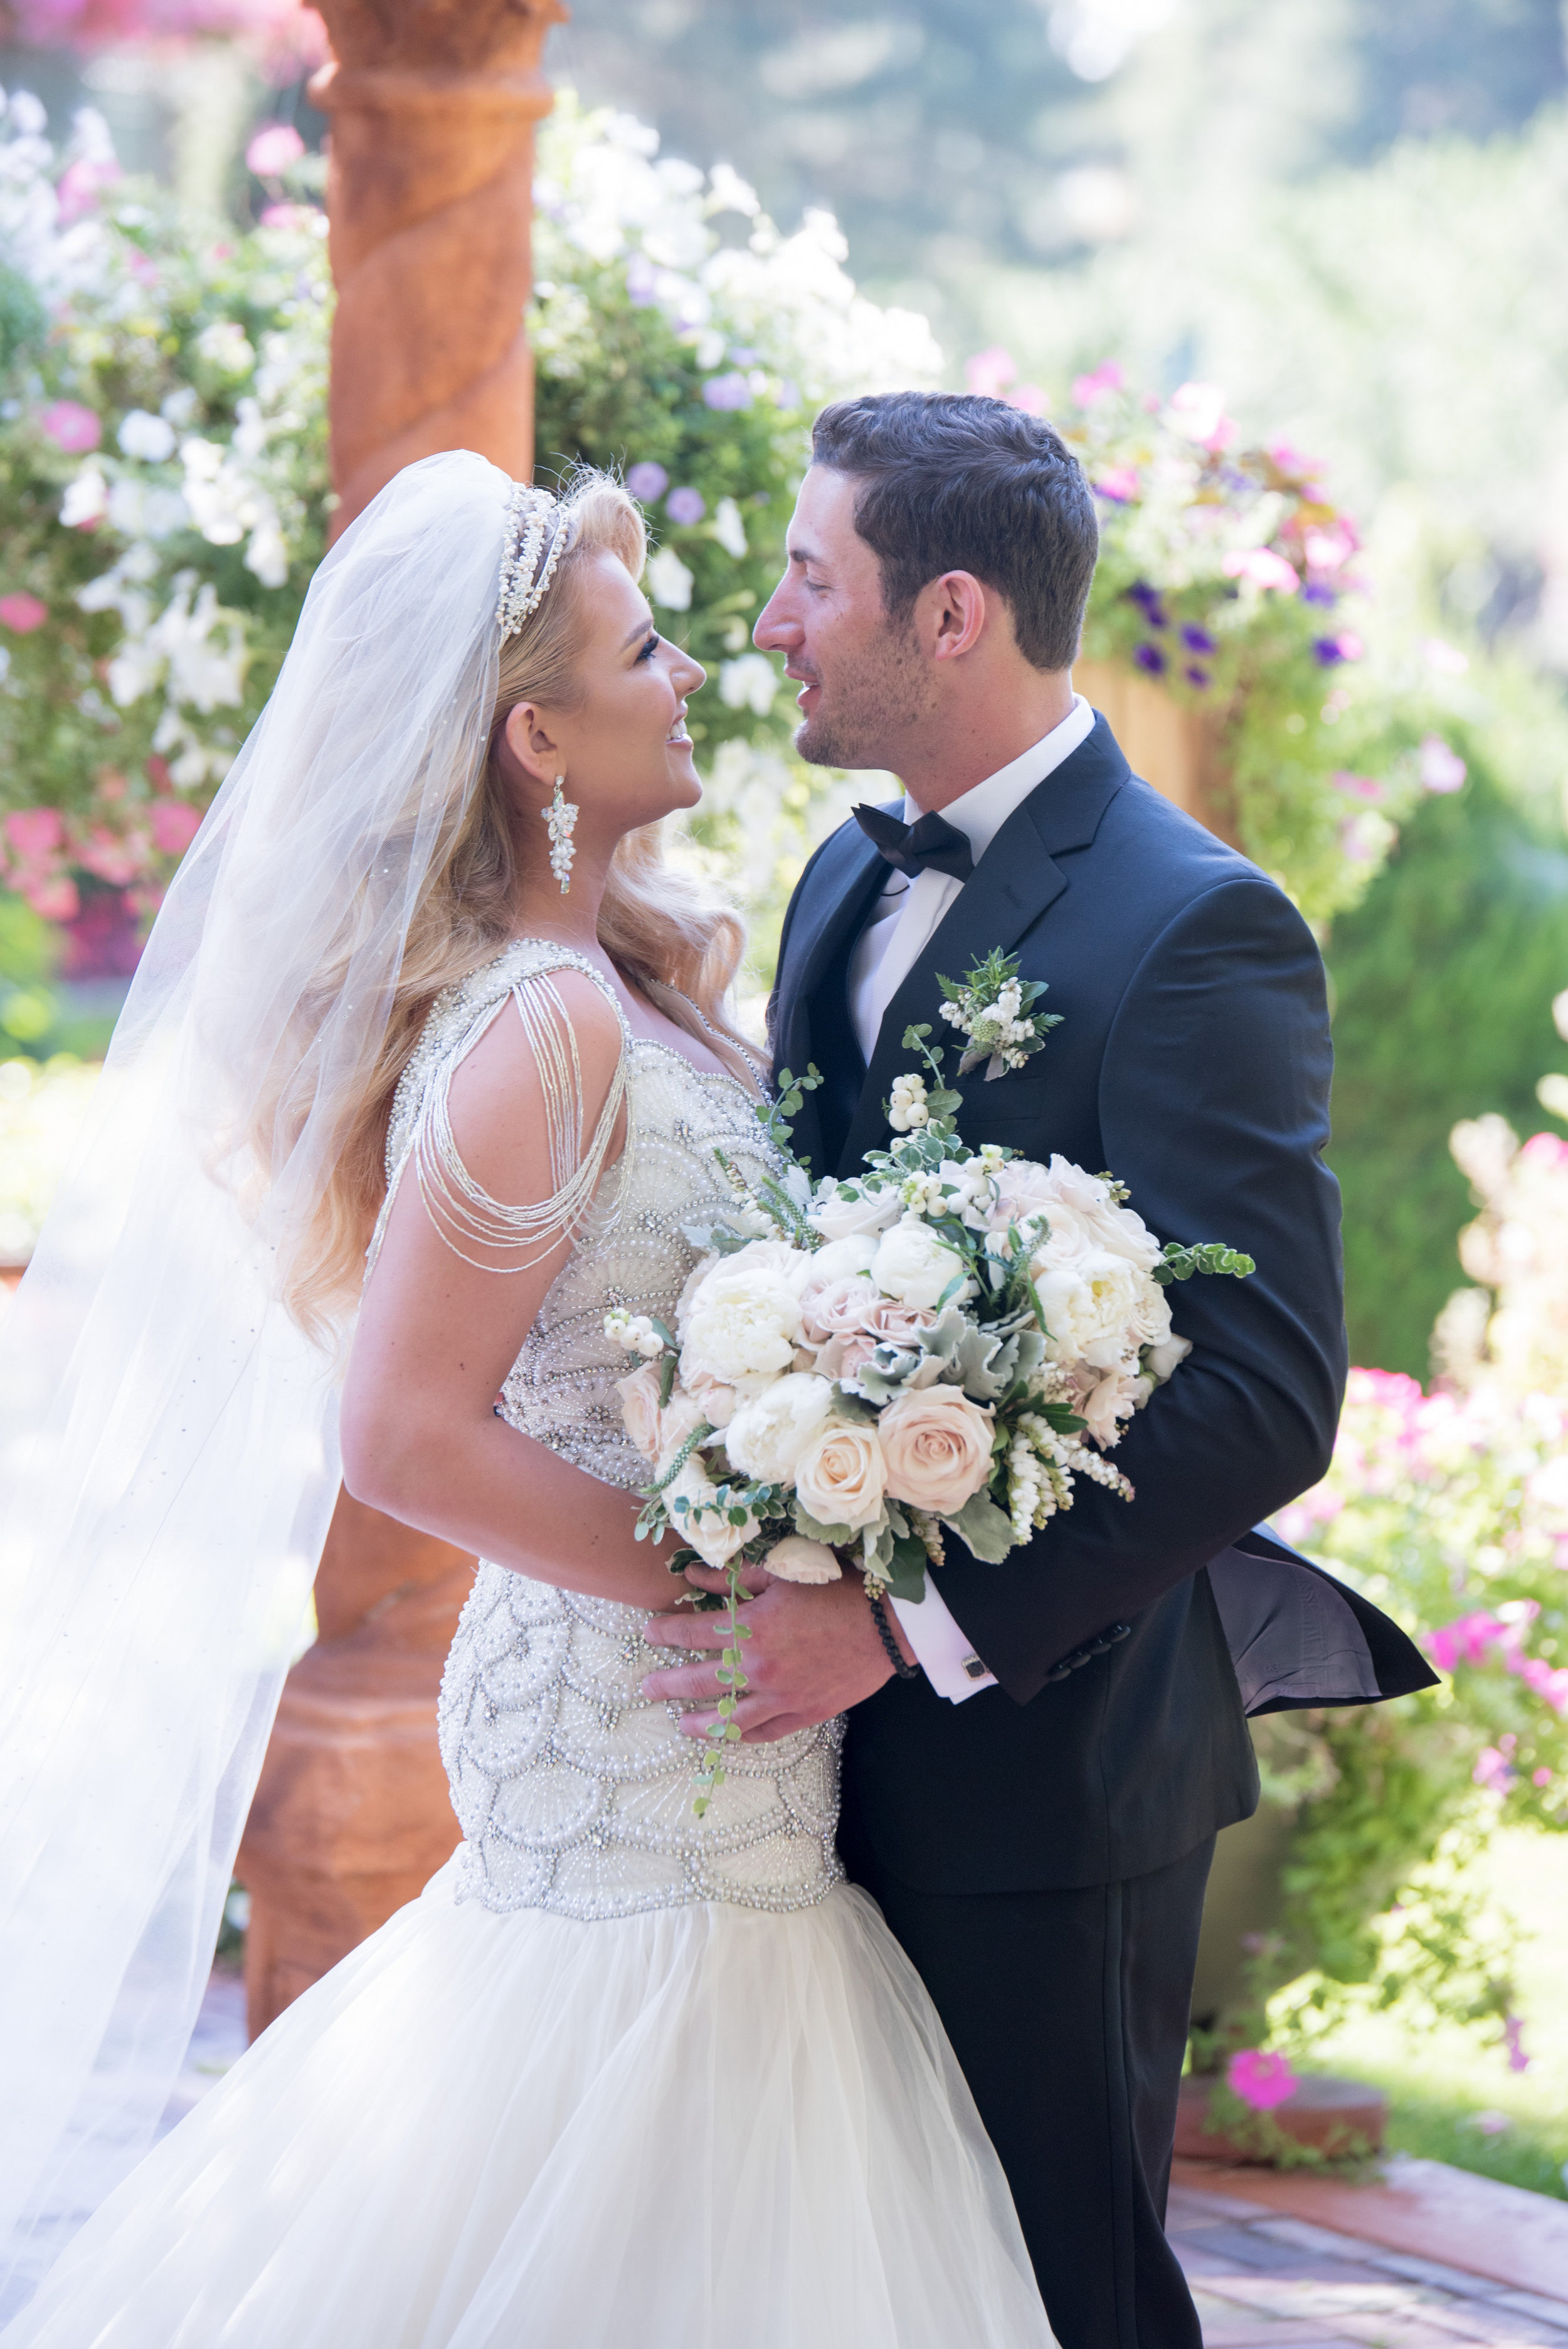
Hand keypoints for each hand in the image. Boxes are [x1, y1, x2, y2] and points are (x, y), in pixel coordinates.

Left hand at [642, 1568, 914, 1741]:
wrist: (889, 1624)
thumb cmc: (838, 1590)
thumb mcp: (783, 1573)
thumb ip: (735, 1578)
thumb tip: (693, 1576)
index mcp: (750, 1628)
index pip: (692, 1633)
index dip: (666, 1632)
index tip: (650, 1632)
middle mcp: (758, 1668)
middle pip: (699, 1681)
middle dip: (668, 1684)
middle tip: (646, 1688)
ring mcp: (780, 1697)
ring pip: (728, 1719)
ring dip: (700, 1722)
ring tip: (681, 1724)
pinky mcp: (803, 1713)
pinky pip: (765, 1733)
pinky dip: (744, 1737)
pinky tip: (730, 1737)